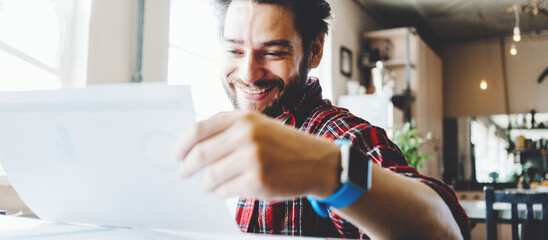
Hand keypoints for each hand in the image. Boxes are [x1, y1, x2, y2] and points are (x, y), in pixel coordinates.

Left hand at [175, 111, 339, 199]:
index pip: (198, 130)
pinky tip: (224, 190)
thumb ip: (228, 129)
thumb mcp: (258, 125)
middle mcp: (246, 136)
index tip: (177, 154)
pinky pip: (225, 190)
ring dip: (205, 183)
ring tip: (207, 185)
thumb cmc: (284, 144)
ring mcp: (252, 159)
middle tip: (183, 172)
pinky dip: (220, 192)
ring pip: (210, 176)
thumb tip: (194, 144)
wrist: (318, 162)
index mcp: (243, 119)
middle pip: (199, 154)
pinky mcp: (257, 181)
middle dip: (187, 166)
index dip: (182, 145)